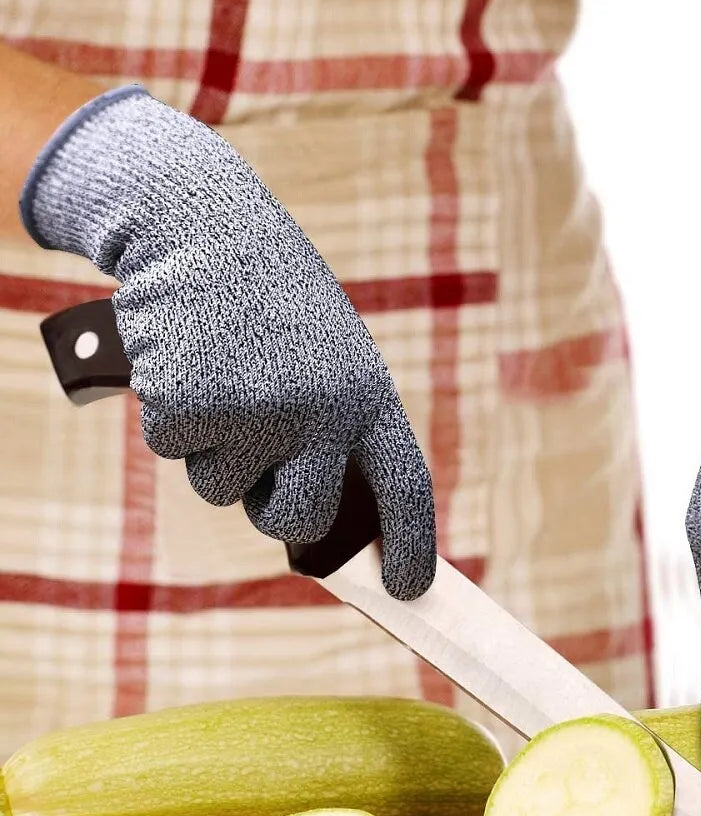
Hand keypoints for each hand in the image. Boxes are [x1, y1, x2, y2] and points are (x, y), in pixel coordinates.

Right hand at [20, 87, 434, 599]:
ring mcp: (257, 411)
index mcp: (367, 395)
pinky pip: (176, 450)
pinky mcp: (191, 406)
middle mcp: (322, 411)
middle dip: (275, 515)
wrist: (201, 224)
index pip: (406, 487)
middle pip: (300, 519)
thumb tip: (314, 526)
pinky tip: (188, 361)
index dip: (413, 545)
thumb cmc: (270, 304)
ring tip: (225, 374)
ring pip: (222, 489)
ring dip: (215, 448)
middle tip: (261, 474)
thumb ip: (332, 433)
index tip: (410, 590)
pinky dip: (173, 418)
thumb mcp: (328, 357)